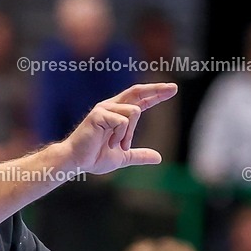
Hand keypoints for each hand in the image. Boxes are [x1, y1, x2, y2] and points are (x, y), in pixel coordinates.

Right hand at [58, 83, 177, 174]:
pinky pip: (122, 121)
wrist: (76, 161)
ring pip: (134, 112)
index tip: (172, 90)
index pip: (140, 100)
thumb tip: (158, 158)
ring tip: (117, 145)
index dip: (155, 94)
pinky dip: (120, 136)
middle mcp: (111, 106)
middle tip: (174, 89)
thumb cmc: (94, 157)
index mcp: (118, 114)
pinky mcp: (99, 114)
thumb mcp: (123, 157)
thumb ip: (139, 155)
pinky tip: (110, 143)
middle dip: (157, 90)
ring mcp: (105, 108)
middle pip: (138, 92)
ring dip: (129, 134)